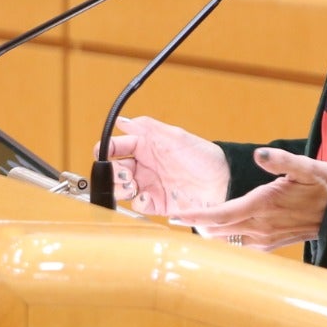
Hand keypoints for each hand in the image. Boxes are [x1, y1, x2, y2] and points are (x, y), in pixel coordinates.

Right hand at [103, 115, 229, 217]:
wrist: (224, 182)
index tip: (101, 151)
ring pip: (122, 189)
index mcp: (147, 147)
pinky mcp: (159, 204)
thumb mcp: (175, 136)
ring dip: (121, 187)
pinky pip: (139, 205)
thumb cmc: (203, 156)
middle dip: (112, 172)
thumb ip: (147, 128)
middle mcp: (146, 167)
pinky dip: (138, 202)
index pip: (118, 147)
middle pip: (115, 170)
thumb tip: (120, 120)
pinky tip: (146, 196)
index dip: (107, 148)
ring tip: (131, 184)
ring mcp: (151, 186)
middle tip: (123, 172)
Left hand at [172, 147, 326, 250]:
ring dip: (207, 231)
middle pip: (216, 230)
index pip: (220, 215)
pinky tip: (217, 229)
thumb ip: (282, 160)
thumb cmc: (324, 187)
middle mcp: (260, 226)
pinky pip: (238, 245)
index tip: (175, 215)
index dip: (195, 216)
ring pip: (225, 240)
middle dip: (194, 223)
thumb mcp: (308, 166)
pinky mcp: (268, 245)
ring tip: (190, 220)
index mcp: (263, 205)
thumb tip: (259, 155)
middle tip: (174, 215)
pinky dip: (223, 237)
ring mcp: (264, 239)